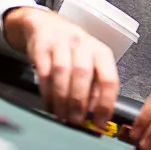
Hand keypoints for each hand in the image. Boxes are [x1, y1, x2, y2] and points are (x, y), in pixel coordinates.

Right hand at [4, 7, 118, 127]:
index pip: (109, 79)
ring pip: (62, 72)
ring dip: (61, 99)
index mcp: (101, 52)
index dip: (105, 104)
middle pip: (83, 73)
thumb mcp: (90, 64)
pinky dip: (46, 93)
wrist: (45, 26)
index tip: (99, 123)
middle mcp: (83, 45)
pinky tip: (49, 105)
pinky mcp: (41, 47)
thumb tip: (95, 115)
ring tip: (61, 116)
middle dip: (79, 102)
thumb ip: (94, 88)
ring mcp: (61, 43)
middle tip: (75, 121)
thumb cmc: (73, 51)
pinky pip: (44, 72)